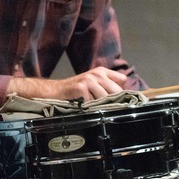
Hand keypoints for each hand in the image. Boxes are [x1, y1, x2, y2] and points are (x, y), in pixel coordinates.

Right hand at [8, 66, 127, 100]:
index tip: (118, 99)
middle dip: (113, 101)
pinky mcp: (81, 88)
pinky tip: (84, 105)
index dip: (121, 91)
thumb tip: (123, 98)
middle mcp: (97, 74)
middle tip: (105, 106)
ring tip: (93, 106)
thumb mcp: (93, 83)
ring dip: (101, 105)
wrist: (55, 91)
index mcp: (102, 71)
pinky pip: (93, 103)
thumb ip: (107, 86)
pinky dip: (90, 107)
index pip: (122, 80)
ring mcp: (89, 80)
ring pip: (106, 98)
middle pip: (117, 91)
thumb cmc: (75, 90)